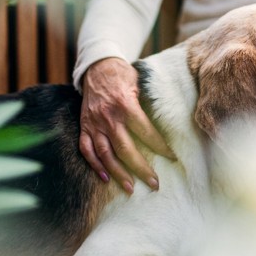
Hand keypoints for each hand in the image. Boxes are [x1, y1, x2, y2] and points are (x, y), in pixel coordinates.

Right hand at [79, 57, 173, 193]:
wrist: (97, 67)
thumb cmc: (123, 75)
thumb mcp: (139, 84)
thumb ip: (148, 104)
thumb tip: (167, 123)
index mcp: (126, 105)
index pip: (146, 131)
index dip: (160, 146)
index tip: (171, 158)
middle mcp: (108, 117)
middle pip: (125, 149)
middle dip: (141, 168)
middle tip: (154, 183)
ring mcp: (94, 124)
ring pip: (105, 154)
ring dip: (118, 173)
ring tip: (130, 188)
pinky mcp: (84, 126)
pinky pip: (87, 149)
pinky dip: (95, 165)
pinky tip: (105, 178)